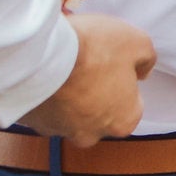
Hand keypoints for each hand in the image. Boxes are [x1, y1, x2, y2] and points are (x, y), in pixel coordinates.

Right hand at [20, 15, 154, 143]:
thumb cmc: (92, 50)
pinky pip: (40, 107)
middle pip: (98, 114)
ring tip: (62, 66)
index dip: (122, 84)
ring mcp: (56, 129)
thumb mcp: (137, 42)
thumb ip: (146, 59)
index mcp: (122, 122)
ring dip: (65, 94)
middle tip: (85, 65)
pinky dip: (41, 93)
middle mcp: (90, 134)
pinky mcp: (28, 120)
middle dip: (93, 93)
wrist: (39, 54)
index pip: (129, 107)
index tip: (112, 67)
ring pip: (66, 112)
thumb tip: (142, 69)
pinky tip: (42, 73)